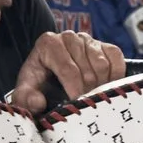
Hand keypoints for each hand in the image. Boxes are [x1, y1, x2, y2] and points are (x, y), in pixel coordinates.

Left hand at [9, 29, 124, 115]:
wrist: (52, 73)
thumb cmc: (40, 83)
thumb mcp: (27, 91)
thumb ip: (25, 98)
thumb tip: (38, 102)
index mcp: (48, 43)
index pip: (67, 69)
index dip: (74, 90)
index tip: (78, 104)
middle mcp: (69, 37)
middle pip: (87, 69)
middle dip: (88, 91)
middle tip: (86, 105)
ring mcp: (88, 39)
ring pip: (102, 65)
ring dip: (101, 85)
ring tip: (94, 97)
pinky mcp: (105, 45)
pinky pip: (116, 59)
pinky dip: (116, 75)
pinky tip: (106, 86)